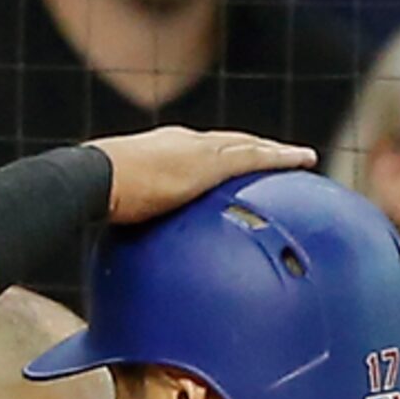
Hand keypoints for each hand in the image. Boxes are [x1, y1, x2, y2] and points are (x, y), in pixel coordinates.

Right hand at [89, 128, 317, 225]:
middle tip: (278, 156)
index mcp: (163, 151)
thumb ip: (131, 224)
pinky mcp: (210, 162)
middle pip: (230, 143)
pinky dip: (281, 157)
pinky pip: (256, 156)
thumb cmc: (96, 196)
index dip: (222, 156)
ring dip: (275, 151)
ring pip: (249, 146)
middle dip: (254, 149)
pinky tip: (304, 159)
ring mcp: (199, 149)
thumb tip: (125, 256)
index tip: (234, 163)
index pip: (200, 152)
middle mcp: (185, 142)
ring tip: (301, 157)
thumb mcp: (119, 210)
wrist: (96, 178)